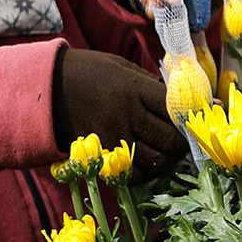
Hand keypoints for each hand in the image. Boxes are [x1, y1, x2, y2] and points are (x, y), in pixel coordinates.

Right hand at [52, 47, 183, 178]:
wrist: (44, 89)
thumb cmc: (89, 72)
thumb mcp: (122, 68)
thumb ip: (154, 85)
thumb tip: (191, 99)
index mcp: (133, 88)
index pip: (176, 108)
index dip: (191, 116)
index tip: (197, 118)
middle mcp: (125, 115)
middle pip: (171, 140)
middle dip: (183, 143)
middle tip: (183, 139)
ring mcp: (112, 138)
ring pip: (156, 161)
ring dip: (167, 160)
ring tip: (166, 151)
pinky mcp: (101, 156)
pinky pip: (134, 174)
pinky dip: (146, 172)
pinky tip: (146, 161)